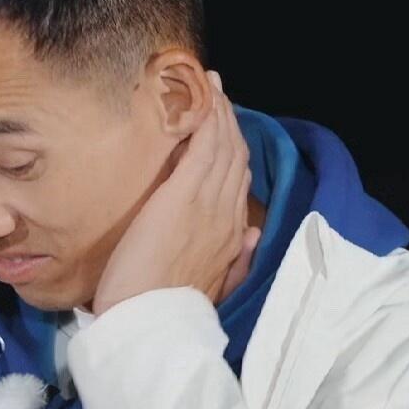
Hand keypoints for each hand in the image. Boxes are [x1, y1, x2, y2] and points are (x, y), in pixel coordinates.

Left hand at [91, 70, 261, 316]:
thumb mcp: (214, 287)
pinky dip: (205, 119)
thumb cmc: (168, 309)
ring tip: (209, 85)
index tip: (225, 128)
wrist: (154, 323)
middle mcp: (226, 214)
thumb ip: (236, 261)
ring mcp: (207, 202)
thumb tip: (254, 236)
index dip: (234, 149)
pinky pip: (202, 146)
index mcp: (232, 236)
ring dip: (217, 111)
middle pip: (234, 155)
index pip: (238, 181)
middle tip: (217, 93)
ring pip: (222, 145)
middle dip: (228, 121)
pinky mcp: (183, 195)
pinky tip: (203, 98)